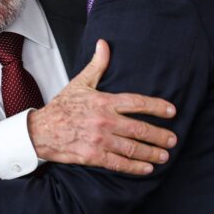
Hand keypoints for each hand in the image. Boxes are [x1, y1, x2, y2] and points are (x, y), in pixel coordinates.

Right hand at [27, 39, 176, 175]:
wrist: (40, 130)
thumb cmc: (62, 107)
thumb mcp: (79, 83)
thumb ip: (96, 65)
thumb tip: (104, 44)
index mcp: (104, 101)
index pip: (137, 103)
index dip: (157, 107)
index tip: (171, 111)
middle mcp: (104, 120)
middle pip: (140, 128)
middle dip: (160, 135)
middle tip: (173, 139)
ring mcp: (99, 139)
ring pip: (133, 148)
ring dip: (152, 153)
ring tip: (164, 155)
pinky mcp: (93, 156)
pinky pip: (119, 163)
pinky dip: (135, 167)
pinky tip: (147, 169)